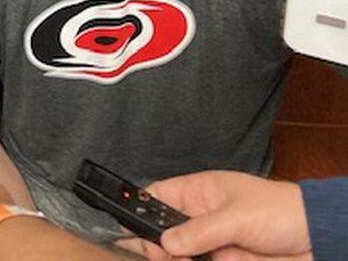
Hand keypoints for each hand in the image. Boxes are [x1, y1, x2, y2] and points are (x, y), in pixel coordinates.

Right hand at [138, 171, 310, 260]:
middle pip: (161, 231)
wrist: (316, 240)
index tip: (129, 227)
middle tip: (159, 254)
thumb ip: (201, 230)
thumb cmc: (281, 211)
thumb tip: (167, 241)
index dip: (139, 210)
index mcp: (197, 193)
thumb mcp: (237, 216)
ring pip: (175, 255)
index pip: (156, 197)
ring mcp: (209, 243)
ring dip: (171, 260)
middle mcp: (198, 218)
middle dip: (154, 244)